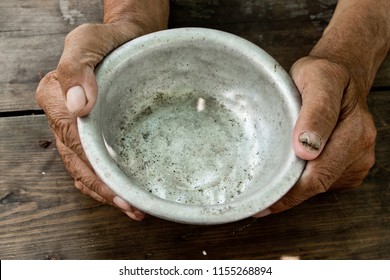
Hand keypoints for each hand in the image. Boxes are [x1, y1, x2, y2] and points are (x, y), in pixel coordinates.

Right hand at [36, 0, 168, 220]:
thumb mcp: (88, 41)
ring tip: (132, 208)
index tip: (120, 191)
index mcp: (56, 99)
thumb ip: (78, 69)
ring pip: (85, 168)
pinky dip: (106, 181)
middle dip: (105, 190)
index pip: (75, 144)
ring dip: (106, 192)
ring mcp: (78, 128)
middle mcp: (63, 118)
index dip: (96, 172)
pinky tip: (123, 191)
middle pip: (79, 163)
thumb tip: (78, 107)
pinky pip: (93, 162)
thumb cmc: (108, 40)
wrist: (126, 39)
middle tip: (132, 208)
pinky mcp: (94, 131)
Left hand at [255, 56, 376, 216]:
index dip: (290, 195)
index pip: (319, 176)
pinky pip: (326, 181)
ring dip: (295, 187)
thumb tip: (308, 149)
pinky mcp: (351, 165)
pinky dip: (304, 179)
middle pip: (319, 186)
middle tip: (258, 200)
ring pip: (321, 186)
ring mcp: (358, 159)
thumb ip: (316, 111)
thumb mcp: (317, 78)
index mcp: (353, 130)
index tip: (263, 203)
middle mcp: (360, 149)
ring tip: (269, 181)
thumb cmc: (324, 74)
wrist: (341, 74)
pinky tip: (289, 170)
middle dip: (287, 195)